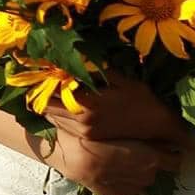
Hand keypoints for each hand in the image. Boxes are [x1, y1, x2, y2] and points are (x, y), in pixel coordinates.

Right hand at [42, 121, 178, 194]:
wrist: (69, 153)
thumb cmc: (96, 132)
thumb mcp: (125, 125)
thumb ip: (149, 132)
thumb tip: (168, 133)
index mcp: (152, 157)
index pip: (176, 160)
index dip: (172, 151)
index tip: (167, 146)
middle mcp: (146, 175)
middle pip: (158, 169)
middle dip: (152, 160)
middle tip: (134, 149)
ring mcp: (133, 188)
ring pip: (144, 180)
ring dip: (138, 171)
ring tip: (120, 160)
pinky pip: (131, 188)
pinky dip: (126, 181)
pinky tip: (112, 171)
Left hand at [46, 67, 181, 146]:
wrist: (157, 125)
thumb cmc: (142, 98)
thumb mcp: (121, 78)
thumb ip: (95, 70)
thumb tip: (73, 57)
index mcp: (87, 102)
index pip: (51, 92)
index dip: (41, 80)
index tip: (37, 67)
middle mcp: (81, 119)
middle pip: (46, 107)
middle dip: (40, 92)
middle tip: (38, 78)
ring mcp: (84, 130)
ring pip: (52, 117)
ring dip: (47, 104)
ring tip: (48, 89)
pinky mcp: (89, 137)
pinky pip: (63, 125)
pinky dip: (57, 114)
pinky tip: (63, 103)